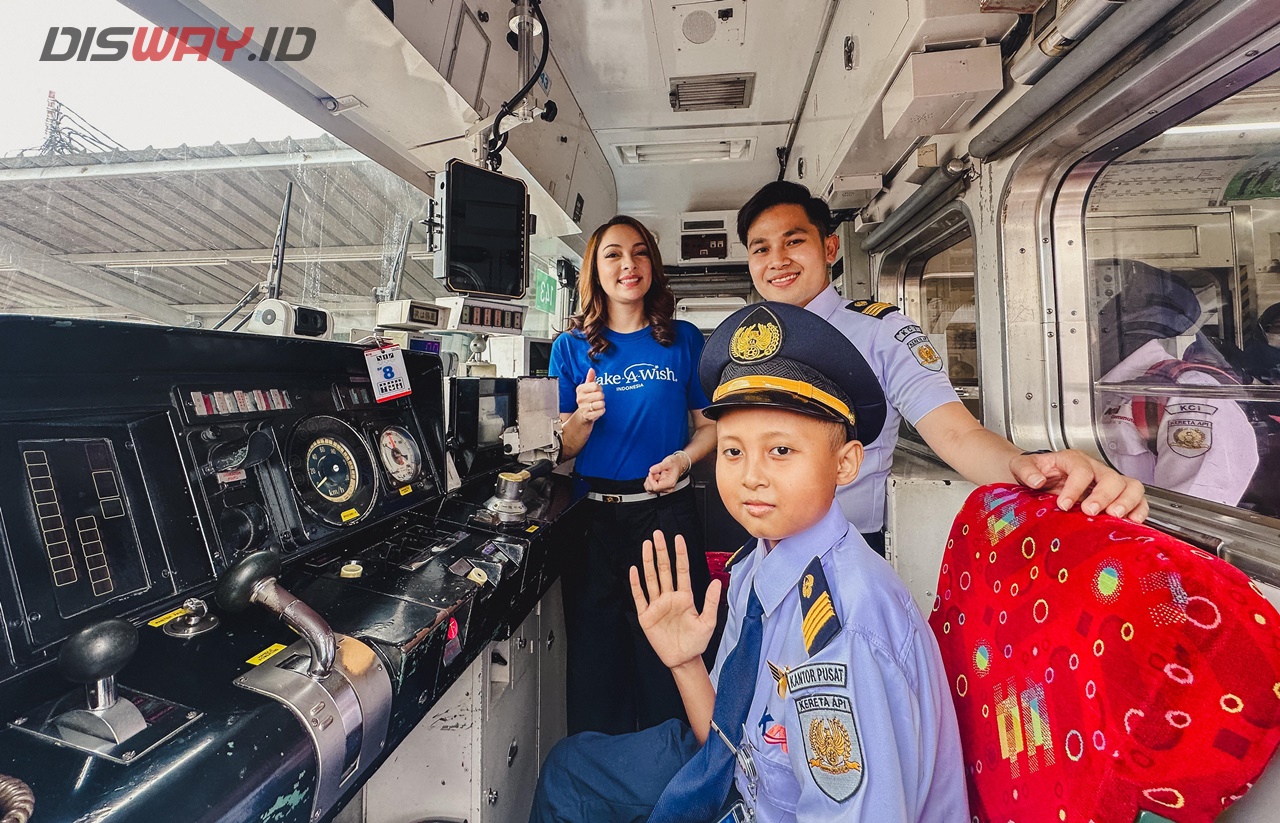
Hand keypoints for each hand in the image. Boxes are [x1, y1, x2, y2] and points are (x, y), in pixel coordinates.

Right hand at [575, 368, 604, 423]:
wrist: (583, 413)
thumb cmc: (587, 397)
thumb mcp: (587, 387)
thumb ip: (590, 378)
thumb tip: (591, 369)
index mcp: (580, 389)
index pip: (595, 385)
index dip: (599, 388)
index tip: (597, 390)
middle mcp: (580, 398)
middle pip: (599, 394)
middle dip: (601, 396)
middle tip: (598, 398)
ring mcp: (583, 408)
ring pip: (601, 403)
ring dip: (602, 403)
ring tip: (597, 403)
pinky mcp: (588, 415)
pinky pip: (601, 411)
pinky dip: (602, 410)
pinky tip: (597, 409)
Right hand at [630, 531, 721, 670]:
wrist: (683, 659)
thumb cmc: (696, 642)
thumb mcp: (708, 623)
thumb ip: (711, 602)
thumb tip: (717, 582)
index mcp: (685, 597)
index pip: (681, 570)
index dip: (680, 554)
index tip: (678, 538)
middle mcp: (670, 597)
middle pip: (664, 570)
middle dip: (661, 552)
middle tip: (658, 535)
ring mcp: (657, 605)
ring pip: (651, 579)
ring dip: (648, 562)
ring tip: (646, 545)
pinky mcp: (646, 615)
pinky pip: (640, 596)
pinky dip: (636, 583)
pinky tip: (634, 570)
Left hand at [644, 451, 689, 492]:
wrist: (679, 464)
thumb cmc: (675, 463)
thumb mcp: (667, 462)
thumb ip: (659, 466)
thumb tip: (651, 470)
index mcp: (670, 483)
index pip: (655, 487)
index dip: (651, 479)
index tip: (651, 472)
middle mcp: (668, 488)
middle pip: (652, 489)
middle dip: (650, 480)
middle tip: (654, 472)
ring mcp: (665, 489)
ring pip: (651, 490)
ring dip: (650, 481)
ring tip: (655, 474)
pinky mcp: (662, 488)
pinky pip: (652, 488)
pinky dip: (650, 482)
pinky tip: (655, 476)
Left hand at [1009, 449, 1147, 522]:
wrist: (1037, 476)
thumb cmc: (1034, 472)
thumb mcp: (1021, 466)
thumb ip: (1026, 470)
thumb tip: (1036, 480)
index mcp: (1072, 460)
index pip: (1081, 470)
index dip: (1075, 487)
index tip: (1064, 505)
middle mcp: (1094, 469)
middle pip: (1111, 477)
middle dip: (1104, 495)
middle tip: (1091, 511)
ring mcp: (1107, 482)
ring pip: (1130, 486)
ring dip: (1127, 502)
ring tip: (1115, 517)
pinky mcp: (1116, 496)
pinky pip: (1137, 500)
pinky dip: (1139, 510)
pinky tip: (1133, 522)